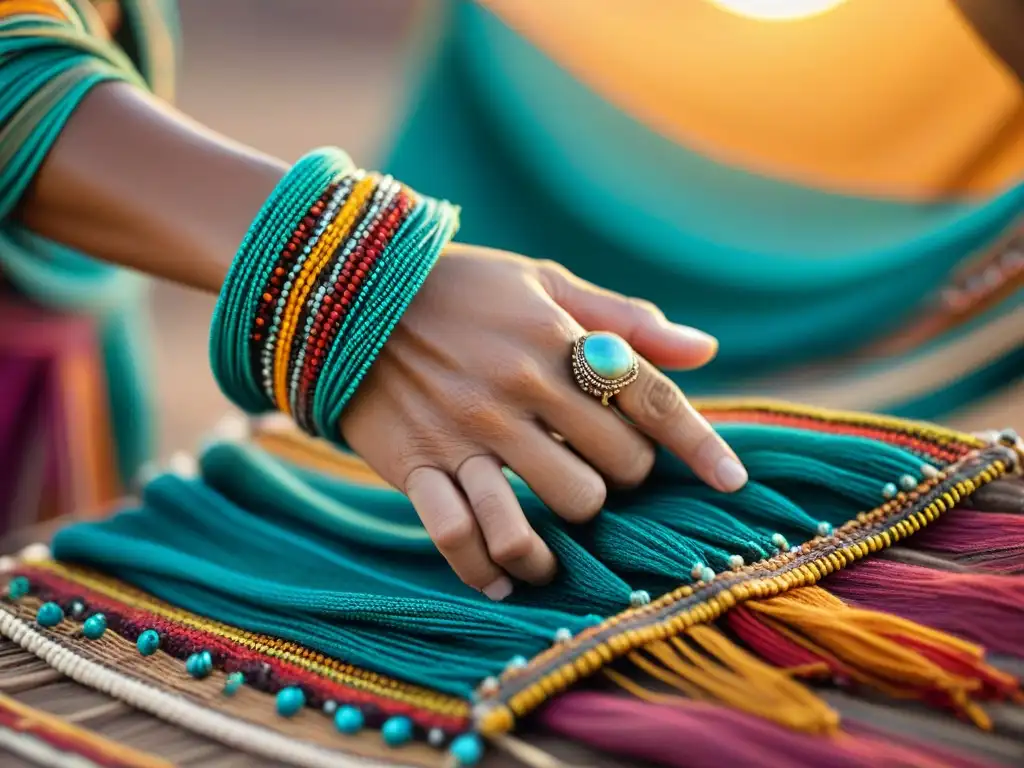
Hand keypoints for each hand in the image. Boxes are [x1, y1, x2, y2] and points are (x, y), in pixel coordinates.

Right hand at [340, 244, 745, 598]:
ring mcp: (464, 434)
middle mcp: (517, 392)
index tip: (734, 482)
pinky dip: (486, 569)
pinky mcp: (414, 465)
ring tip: (558, 544)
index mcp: (555, 342)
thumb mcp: (542, 282)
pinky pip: (458, 535)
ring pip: (543, 518)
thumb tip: (705, 349)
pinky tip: (504, 580)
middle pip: (609, 474)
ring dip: (562, 542)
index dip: (701, 446)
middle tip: (599, 473)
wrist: (346, 292)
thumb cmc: (460, 288)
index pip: (650, 401)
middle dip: (619, 482)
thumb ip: (624, 318)